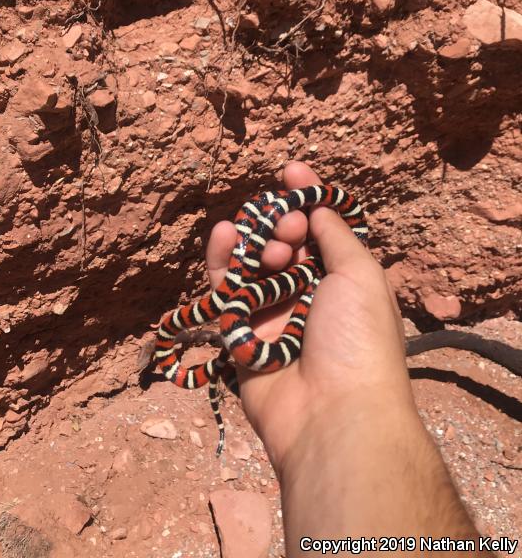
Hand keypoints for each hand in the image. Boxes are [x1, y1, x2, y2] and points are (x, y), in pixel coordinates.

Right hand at [205, 161, 413, 473]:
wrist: (332, 414)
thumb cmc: (357, 339)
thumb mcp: (361, 275)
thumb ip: (337, 235)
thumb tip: (319, 206)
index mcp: (344, 282)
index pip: (322, 230)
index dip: (307, 198)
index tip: (291, 169)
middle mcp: (308, 295)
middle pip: (285, 243)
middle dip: (282, 225)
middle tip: (287, 230)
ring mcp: (274, 314)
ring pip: (252, 263)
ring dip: (253, 241)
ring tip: (257, 236)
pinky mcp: (241, 333)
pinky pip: (226, 291)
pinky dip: (222, 262)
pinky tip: (223, 235)